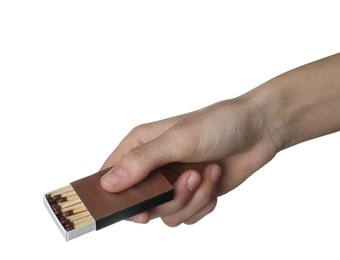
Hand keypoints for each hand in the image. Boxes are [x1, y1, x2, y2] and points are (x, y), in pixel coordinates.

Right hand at [100, 97, 278, 225]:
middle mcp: (154, 167)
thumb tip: (109, 184)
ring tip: (206, 174)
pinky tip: (214, 178)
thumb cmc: (217, 124)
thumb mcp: (178, 139)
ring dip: (191, 199)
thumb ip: (142, 161)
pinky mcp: (192, 194)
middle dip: (168, 199)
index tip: (135, 206)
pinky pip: (188, 216)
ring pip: (167, 214)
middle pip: (141, 204)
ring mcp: (173, 183)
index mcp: (140, 146)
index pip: (110, 176)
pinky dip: (204, 202)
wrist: (257, 132)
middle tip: (189, 178)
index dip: (113, 196)